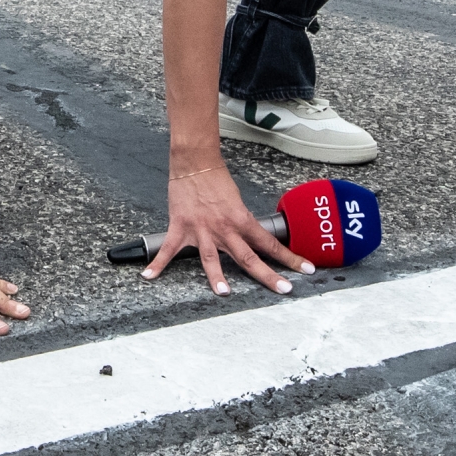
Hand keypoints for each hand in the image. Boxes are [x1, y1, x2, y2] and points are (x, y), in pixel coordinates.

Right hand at [142, 159, 310, 295]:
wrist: (195, 162)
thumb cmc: (216, 179)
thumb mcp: (237, 201)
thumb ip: (242, 223)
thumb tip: (251, 239)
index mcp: (241, 220)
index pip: (270, 243)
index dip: (289, 258)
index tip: (306, 269)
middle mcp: (224, 228)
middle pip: (249, 257)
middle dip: (268, 275)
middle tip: (284, 289)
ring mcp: (202, 230)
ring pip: (212, 258)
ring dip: (218, 276)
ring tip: (224, 293)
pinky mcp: (181, 227)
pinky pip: (169, 250)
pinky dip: (158, 264)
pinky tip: (149, 277)